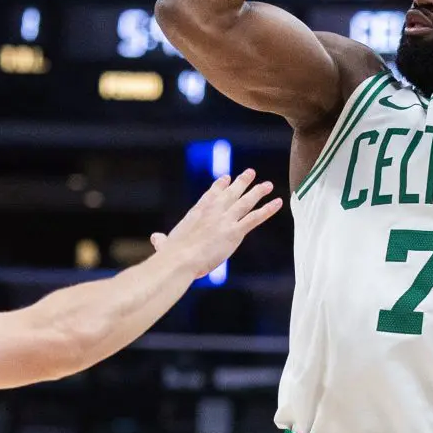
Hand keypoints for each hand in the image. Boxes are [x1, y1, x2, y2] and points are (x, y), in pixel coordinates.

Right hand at [151, 169, 281, 278]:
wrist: (180, 259)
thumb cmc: (171, 254)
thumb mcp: (166, 244)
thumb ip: (162, 240)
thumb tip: (156, 238)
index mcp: (197, 212)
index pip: (211, 194)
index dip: (220, 186)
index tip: (226, 178)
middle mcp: (213, 211)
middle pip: (231, 193)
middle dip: (241, 182)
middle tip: (250, 173)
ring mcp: (225, 220)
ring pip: (245, 202)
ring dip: (257, 192)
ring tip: (267, 184)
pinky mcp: (235, 231)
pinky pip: (255, 218)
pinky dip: (267, 209)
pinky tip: (277, 203)